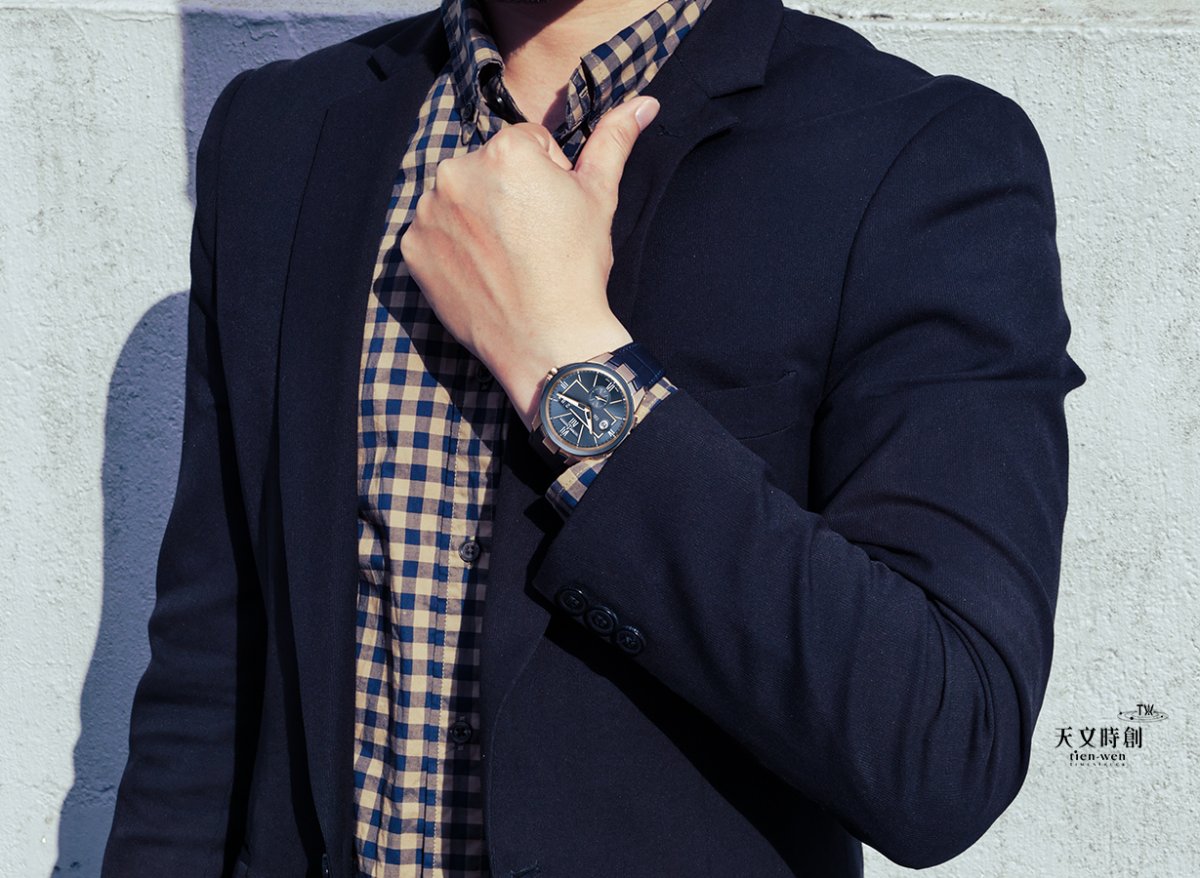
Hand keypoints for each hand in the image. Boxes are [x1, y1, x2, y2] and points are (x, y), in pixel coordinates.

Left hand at [399, 93, 661, 430]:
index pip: (527, 144)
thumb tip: (644, 103)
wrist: (546, 341)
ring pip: (459, 197)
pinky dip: (452, 247)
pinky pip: (434, 232)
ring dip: (477, 216)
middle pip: (487, 167)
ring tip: (507, 257)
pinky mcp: (411, 249)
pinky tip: (481, 270)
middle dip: (507, 193)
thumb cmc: (577, 268)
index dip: (548, 178)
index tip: (553, 216)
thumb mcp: (599, 198)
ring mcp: (428, 213)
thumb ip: (613, 141)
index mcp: (505, 150)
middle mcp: (457, 172)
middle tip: (531, 239)